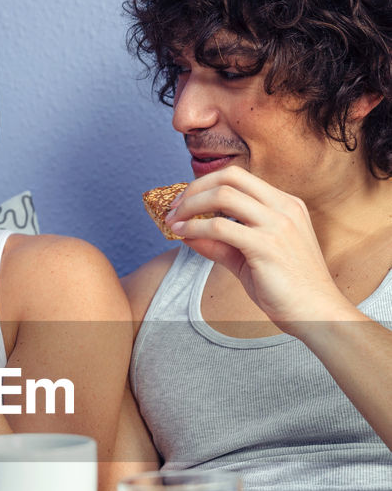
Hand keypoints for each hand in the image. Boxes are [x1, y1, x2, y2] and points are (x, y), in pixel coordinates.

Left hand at [165, 166, 347, 327]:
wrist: (316, 313)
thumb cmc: (286, 290)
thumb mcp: (249, 259)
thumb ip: (221, 244)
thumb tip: (187, 233)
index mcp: (285, 204)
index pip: (239, 177)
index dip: (206, 185)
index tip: (184, 202)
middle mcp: (284, 207)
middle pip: (229, 177)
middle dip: (195, 189)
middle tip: (174, 208)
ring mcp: (277, 224)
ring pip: (223, 195)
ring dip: (191, 206)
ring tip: (174, 222)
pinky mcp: (267, 245)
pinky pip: (221, 226)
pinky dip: (196, 227)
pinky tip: (184, 235)